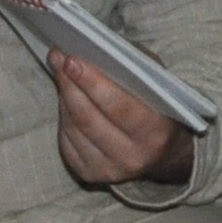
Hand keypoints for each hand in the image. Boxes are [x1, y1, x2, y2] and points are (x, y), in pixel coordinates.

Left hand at [51, 52, 185, 185]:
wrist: (164, 153)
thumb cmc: (159, 106)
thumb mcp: (158, 83)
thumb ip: (133, 65)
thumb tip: (94, 48)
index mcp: (156, 134)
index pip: (118, 106)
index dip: (92, 82)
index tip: (71, 59)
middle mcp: (132, 158)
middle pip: (89, 118)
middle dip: (70, 84)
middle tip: (58, 58)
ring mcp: (109, 170)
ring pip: (74, 128)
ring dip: (64, 96)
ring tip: (59, 70)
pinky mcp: (89, 174)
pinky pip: (67, 140)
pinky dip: (64, 114)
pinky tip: (65, 96)